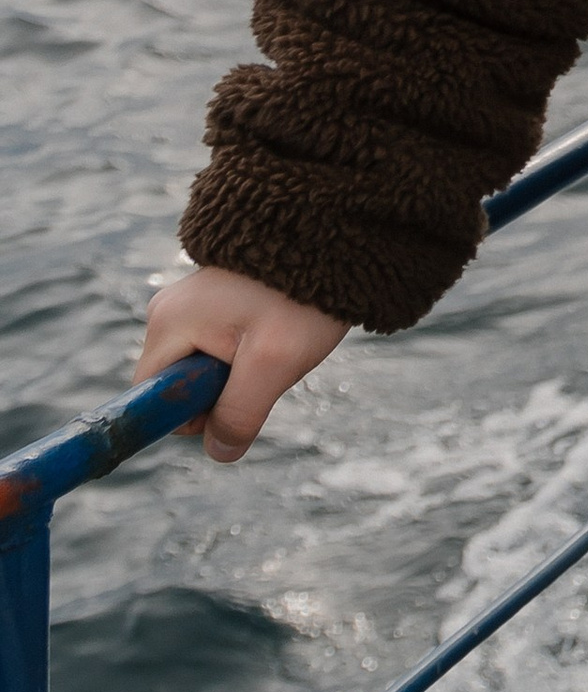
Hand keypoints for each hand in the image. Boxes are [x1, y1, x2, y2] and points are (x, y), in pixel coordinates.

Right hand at [133, 269, 349, 465]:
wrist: (331, 239)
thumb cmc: (300, 298)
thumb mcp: (272, 364)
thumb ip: (239, 414)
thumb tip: (218, 452)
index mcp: (166, 324)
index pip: (151, 398)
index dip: (190, 414)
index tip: (234, 394)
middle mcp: (166, 311)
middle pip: (178, 384)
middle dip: (221, 390)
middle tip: (264, 365)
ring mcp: (189, 303)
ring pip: (201, 367)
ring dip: (238, 371)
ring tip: (275, 340)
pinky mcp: (212, 300)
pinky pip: (216, 346)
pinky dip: (246, 351)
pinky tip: (275, 328)